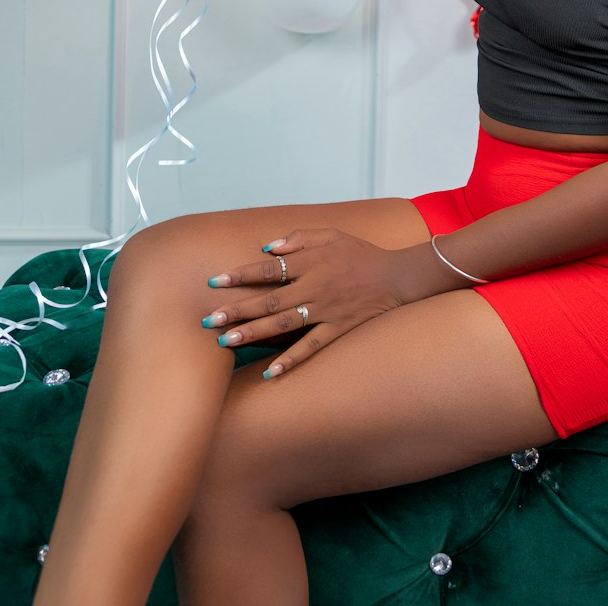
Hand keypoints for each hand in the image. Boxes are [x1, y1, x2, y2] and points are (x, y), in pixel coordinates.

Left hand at [202, 227, 407, 378]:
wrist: (398, 276)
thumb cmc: (362, 253)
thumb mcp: (332, 235)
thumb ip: (299, 238)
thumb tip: (266, 248)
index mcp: (311, 261)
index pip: (268, 269)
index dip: (241, 275)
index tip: (214, 281)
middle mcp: (315, 286)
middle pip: (270, 300)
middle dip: (238, 310)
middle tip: (209, 320)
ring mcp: (327, 310)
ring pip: (284, 324)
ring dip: (254, 333)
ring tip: (227, 342)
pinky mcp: (338, 329)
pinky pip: (312, 347)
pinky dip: (291, 359)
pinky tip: (270, 372)